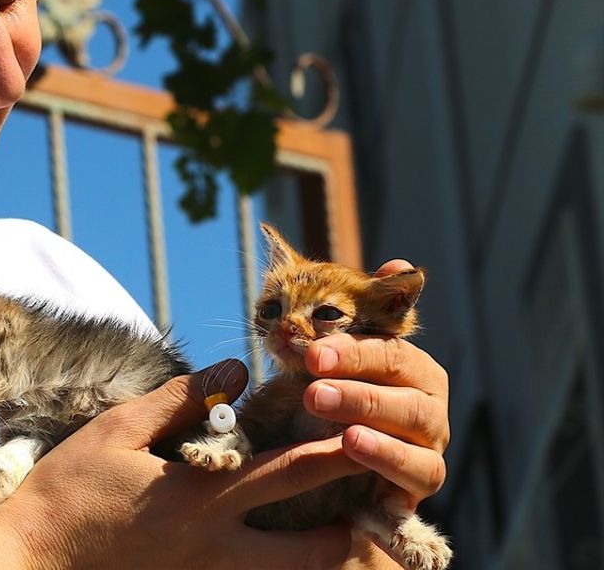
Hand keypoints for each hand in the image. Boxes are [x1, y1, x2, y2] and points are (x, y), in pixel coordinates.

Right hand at [0, 360, 370, 569]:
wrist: (29, 562)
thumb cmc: (67, 488)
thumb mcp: (117, 430)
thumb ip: (180, 399)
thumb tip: (236, 371)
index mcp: (202, 497)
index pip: (291, 473)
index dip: (339, 452)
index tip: (372, 433)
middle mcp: (216, 548)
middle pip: (312, 549)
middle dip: (352, 527)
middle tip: (373, 502)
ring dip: (318, 556)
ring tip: (338, 530)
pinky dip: (274, 569)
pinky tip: (278, 551)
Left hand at [302, 259, 450, 509]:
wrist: (330, 465)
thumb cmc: (332, 400)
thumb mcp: (328, 360)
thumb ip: (352, 316)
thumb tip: (399, 264)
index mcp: (408, 363)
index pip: (390, 348)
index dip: (353, 351)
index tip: (312, 354)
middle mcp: (427, 397)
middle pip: (404, 384)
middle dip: (359, 387)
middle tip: (312, 390)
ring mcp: (432, 439)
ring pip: (416, 424)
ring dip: (373, 422)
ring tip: (339, 427)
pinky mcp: (425, 479)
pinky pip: (420, 471)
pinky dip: (390, 461)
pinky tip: (357, 456)